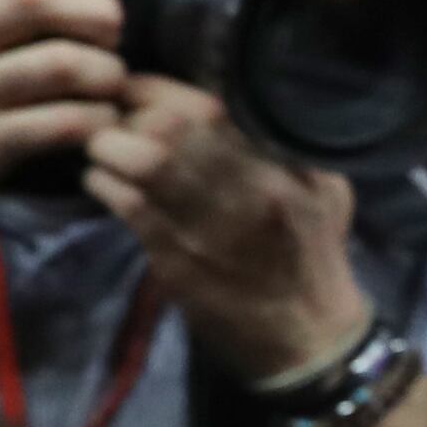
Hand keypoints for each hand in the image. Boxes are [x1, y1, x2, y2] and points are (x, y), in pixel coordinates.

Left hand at [82, 77, 367, 384]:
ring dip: (108, 147)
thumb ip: (283, 143)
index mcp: (285, 166)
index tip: (138, 89)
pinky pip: (126, 207)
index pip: (210, 104)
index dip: (158, 89)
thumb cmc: (313, 252)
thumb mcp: (323, 187)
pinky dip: (103, 185)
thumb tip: (226, 95)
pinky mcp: (177, 261)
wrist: (307, 337)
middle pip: (172, 125)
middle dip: (128, 113)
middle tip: (112, 116)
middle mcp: (250, 190)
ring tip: (103, 149)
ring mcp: (210, 228)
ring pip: (142, 162)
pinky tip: (103, 182)